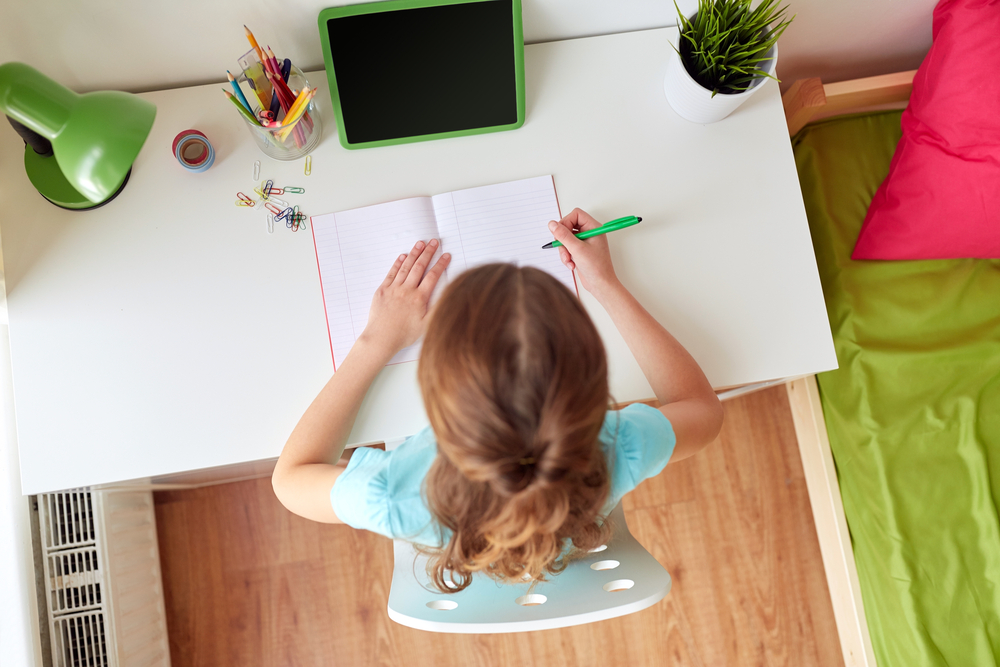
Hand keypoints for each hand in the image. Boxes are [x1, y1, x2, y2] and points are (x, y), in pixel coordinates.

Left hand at [360, 240, 450, 356]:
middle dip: (428, 253)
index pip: (433, 276)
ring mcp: (393, 288)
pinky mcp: (382, 290)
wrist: (381, 338)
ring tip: (420, 243)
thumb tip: (447, 296)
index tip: (446, 255)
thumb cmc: (404, 335)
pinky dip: (397, 263)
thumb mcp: (426, 325)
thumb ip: (437, 309)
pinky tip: (403, 256)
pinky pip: (391, 273)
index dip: (440, 264)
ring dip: (414, 253)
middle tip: (434, 242)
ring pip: (406, 267)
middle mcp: (407, 290)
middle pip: (420, 267)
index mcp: (419, 298)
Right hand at [548, 208, 620, 296]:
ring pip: (566, 238)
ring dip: (564, 250)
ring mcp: (584, 242)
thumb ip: (563, 235)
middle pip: (568, 226)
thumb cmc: (596, 267)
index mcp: (593, 227)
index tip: (562, 234)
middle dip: (563, 240)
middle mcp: (589, 233)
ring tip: (569, 260)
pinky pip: (567, 248)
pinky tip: (571, 264)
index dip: (566, 222)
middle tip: (564, 249)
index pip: (576, 214)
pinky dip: (566, 256)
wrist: (600, 284)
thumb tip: (552, 224)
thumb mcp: (577, 249)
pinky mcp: (580, 251)